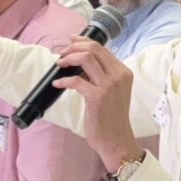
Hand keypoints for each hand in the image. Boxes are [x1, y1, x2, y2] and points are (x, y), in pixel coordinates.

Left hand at [54, 37, 139, 171]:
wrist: (116, 140)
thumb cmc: (112, 118)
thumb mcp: (112, 92)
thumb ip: (101, 76)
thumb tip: (80, 64)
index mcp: (123, 72)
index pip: (102, 48)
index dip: (84, 41)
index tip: (71, 41)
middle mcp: (118, 75)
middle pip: (94, 48)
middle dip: (74, 46)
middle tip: (62, 54)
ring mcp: (109, 85)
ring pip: (86, 58)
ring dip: (68, 58)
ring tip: (59, 64)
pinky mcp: (97, 96)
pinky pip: (75, 80)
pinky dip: (63, 80)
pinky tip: (57, 84)